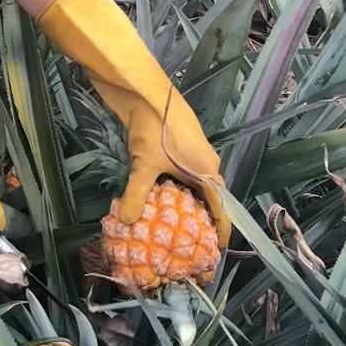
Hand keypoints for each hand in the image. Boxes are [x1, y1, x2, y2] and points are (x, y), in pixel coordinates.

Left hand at [37, 0, 230, 247]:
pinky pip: (181, 177)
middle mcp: (206, 164)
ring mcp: (193, 154)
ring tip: (171, 230)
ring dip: (183, 207)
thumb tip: (126, 223)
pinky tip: (156, 201)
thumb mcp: (144, 166)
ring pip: (192, 188)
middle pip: (207, 200)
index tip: (214, 253)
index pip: (219, 209)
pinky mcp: (178, 147)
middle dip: (198, 223)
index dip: (218, 231)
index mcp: (207, 171)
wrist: (146, 92)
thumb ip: (136, 196)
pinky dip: (172, 191)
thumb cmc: (155, 129)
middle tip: (187, 246)